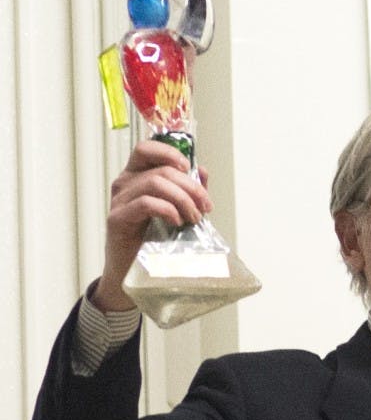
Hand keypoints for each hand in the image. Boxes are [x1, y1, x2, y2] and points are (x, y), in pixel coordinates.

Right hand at [92, 139, 212, 311]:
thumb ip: (189, 189)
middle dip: (190, 187)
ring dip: (182, 200)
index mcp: (137, 176)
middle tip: (204, 207)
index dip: (169, 152)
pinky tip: (177, 222)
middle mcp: (125, 184)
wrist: (134, 271)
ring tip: (193, 218)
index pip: (147, 149)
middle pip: (161, 170)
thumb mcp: (178, 209)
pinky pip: (146, 203)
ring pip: (155, 184)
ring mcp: (119, 201)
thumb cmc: (155, 239)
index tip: (188, 168)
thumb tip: (202, 170)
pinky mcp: (117, 219)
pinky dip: (167, 209)